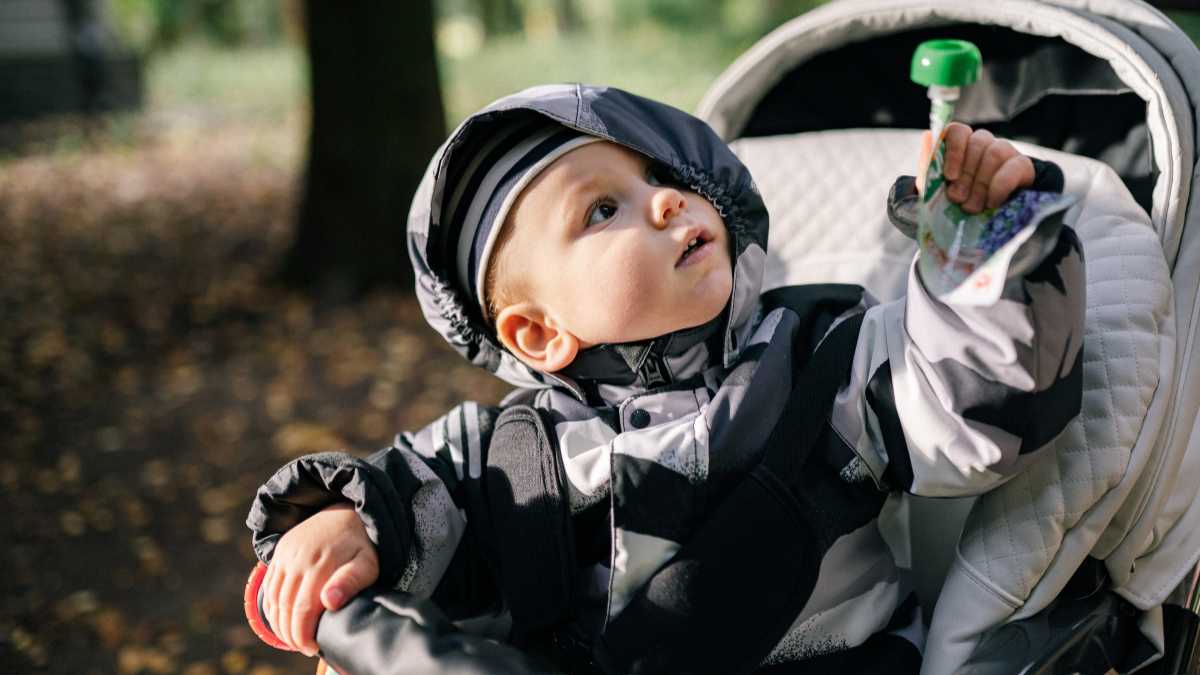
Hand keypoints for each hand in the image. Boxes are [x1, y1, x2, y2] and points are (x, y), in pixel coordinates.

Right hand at [263, 502, 378, 656]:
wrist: (347, 513)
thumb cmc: (362, 546)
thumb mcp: (367, 563)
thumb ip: (350, 582)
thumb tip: (329, 602)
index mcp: (321, 563)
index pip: (303, 609)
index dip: (304, 634)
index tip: (312, 647)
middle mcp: (299, 558)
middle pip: (285, 607)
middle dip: (291, 634)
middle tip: (303, 647)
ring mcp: (287, 554)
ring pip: (274, 599)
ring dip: (279, 624)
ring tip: (293, 638)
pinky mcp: (281, 551)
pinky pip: (269, 586)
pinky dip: (272, 608)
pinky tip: (282, 620)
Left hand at [919, 122, 1034, 213]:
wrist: (980, 229)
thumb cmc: (956, 204)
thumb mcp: (936, 190)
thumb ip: (930, 166)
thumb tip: (926, 135)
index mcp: (961, 145)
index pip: (958, 130)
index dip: (954, 151)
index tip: (950, 177)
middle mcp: (984, 144)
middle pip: (977, 142)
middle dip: (966, 175)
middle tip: (958, 200)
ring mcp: (1006, 152)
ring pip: (995, 153)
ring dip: (981, 183)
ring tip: (972, 207)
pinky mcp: (1023, 166)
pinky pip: (1014, 166)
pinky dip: (1000, 186)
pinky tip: (992, 202)